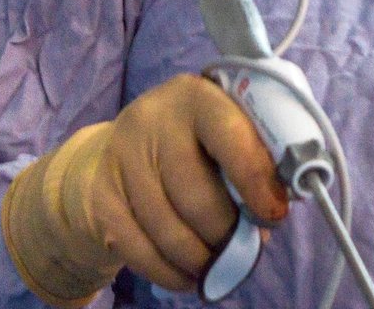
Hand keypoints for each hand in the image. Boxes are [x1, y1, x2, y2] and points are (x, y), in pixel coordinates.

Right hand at [1, 74, 287, 305]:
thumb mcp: (224, 130)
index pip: (230, 137)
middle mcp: (153, 121)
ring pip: (167, 227)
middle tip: (245, 249)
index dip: (255, 181)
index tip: (272, 215)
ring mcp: (121, 159)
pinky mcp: (101, 198)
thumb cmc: (192, 142)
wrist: (117, 150)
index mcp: (198, 96)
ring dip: (200, 257)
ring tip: (220, 266)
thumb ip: (253, 158)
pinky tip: (190, 277)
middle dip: (226, 231)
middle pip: (194, 193)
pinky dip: (169, 272)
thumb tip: (271, 212)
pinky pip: (138, 249)